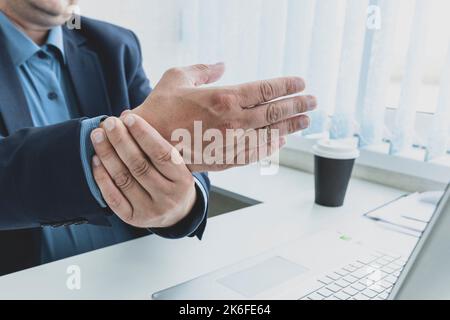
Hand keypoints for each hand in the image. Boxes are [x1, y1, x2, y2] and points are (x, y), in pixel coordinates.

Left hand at [90, 113, 195, 228]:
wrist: (178, 214)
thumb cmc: (174, 181)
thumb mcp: (178, 164)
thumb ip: (158, 145)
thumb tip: (127, 116)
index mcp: (183, 180)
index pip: (162, 154)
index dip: (145, 135)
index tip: (129, 118)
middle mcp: (168, 197)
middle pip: (140, 166)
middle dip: (121, 142)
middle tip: (110, 123)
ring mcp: (150, 210)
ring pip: (124, 179)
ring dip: (108, 155)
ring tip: (98, 136)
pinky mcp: (134, 219)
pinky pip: (113, 198)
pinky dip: (102, 178)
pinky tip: (96, 160)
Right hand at [132, 63, 315, 171]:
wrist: (145, 143)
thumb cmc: (160, 108)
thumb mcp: (177, 76)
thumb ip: (204, 69)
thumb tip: (222, 64)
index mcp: (225, 97)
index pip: (267, 90)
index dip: (288, 86)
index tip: (302, 83)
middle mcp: (234, 121)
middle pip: (275, 113)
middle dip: (298, 106)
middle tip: (313, 102)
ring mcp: (231, 143)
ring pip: (269, 134)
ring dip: (290, 127)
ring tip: (304, 122)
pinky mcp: (225, 160)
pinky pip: (254, 153)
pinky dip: (269, 147)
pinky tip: (278, 141)